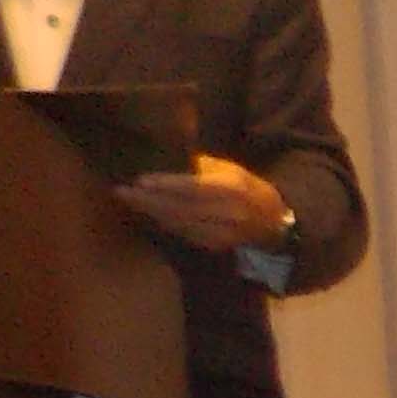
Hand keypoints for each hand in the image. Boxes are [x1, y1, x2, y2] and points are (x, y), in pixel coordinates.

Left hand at [114, 154, 297, 253]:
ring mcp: (221, 233)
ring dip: (151, 211)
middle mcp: (227, 213)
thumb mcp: (231, 169)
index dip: (166, 184)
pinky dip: (163, 222)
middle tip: (122, 191)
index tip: (141, 179)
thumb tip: (170, 152)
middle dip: (149, 200)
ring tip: (129, 200)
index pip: (193, 187)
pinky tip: (148, 213)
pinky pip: (183, 233)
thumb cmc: (248, 189)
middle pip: (181, 207)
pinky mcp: (215, 245)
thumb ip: (201, 164)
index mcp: (232, 189)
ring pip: (179, 222)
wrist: (274, 224)